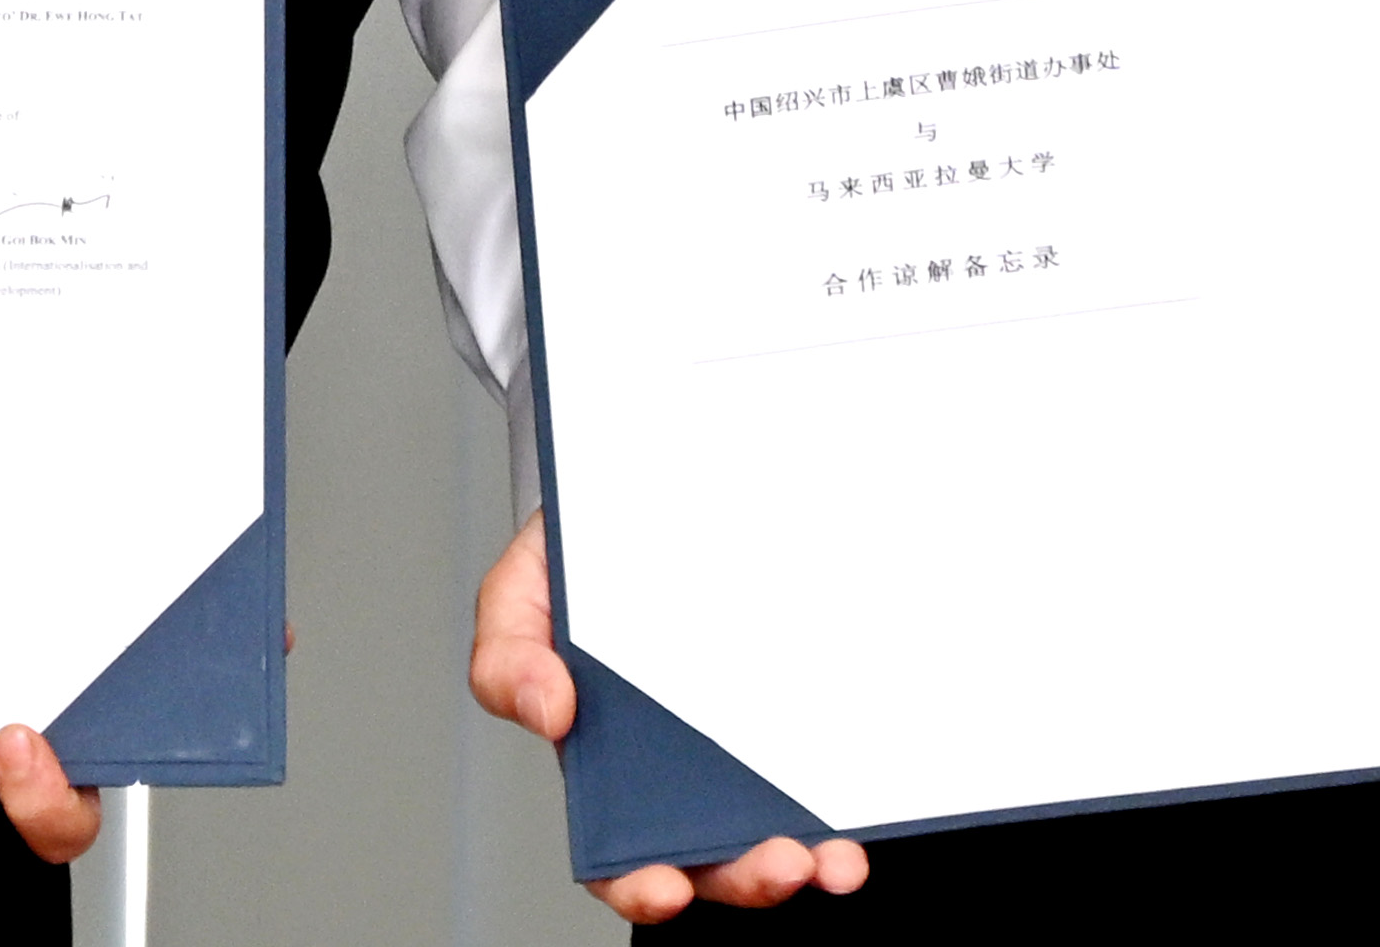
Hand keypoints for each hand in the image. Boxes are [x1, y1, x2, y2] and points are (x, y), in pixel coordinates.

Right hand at [469, 508, 868, 919]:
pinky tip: (871, 792)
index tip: (667, 889)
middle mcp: (689, 771)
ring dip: (817, 857)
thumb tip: (550, 716)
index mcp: (612, 768)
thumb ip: (508, 660)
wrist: (644, 490)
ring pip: (787, 823)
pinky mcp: (804, 697)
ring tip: (839, 859)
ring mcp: (754, 738)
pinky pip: (833, 755)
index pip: (623, 856)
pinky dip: (856, 787)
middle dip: (751, 876)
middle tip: (786, 864)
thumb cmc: (578, 558)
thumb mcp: (518, 597)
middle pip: (717, 856)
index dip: (642, 886)